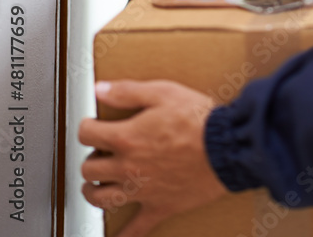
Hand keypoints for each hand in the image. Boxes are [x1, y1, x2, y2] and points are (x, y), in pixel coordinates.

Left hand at [79, 80, 225, 236]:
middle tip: (100, 151)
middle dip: (91, 157)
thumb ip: (128, 91)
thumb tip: (101, 90)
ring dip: (93, 191)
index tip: (91, 124)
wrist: (225, 147)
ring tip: (95, 185)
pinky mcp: (159, 207)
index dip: (86, 126)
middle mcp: (127, 167)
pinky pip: (135, 230)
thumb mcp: (163, 92)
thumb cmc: (197, 119)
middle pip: (89, 168)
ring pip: (101, 199)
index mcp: (126, 138)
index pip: (88, 134)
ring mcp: (141, 191)